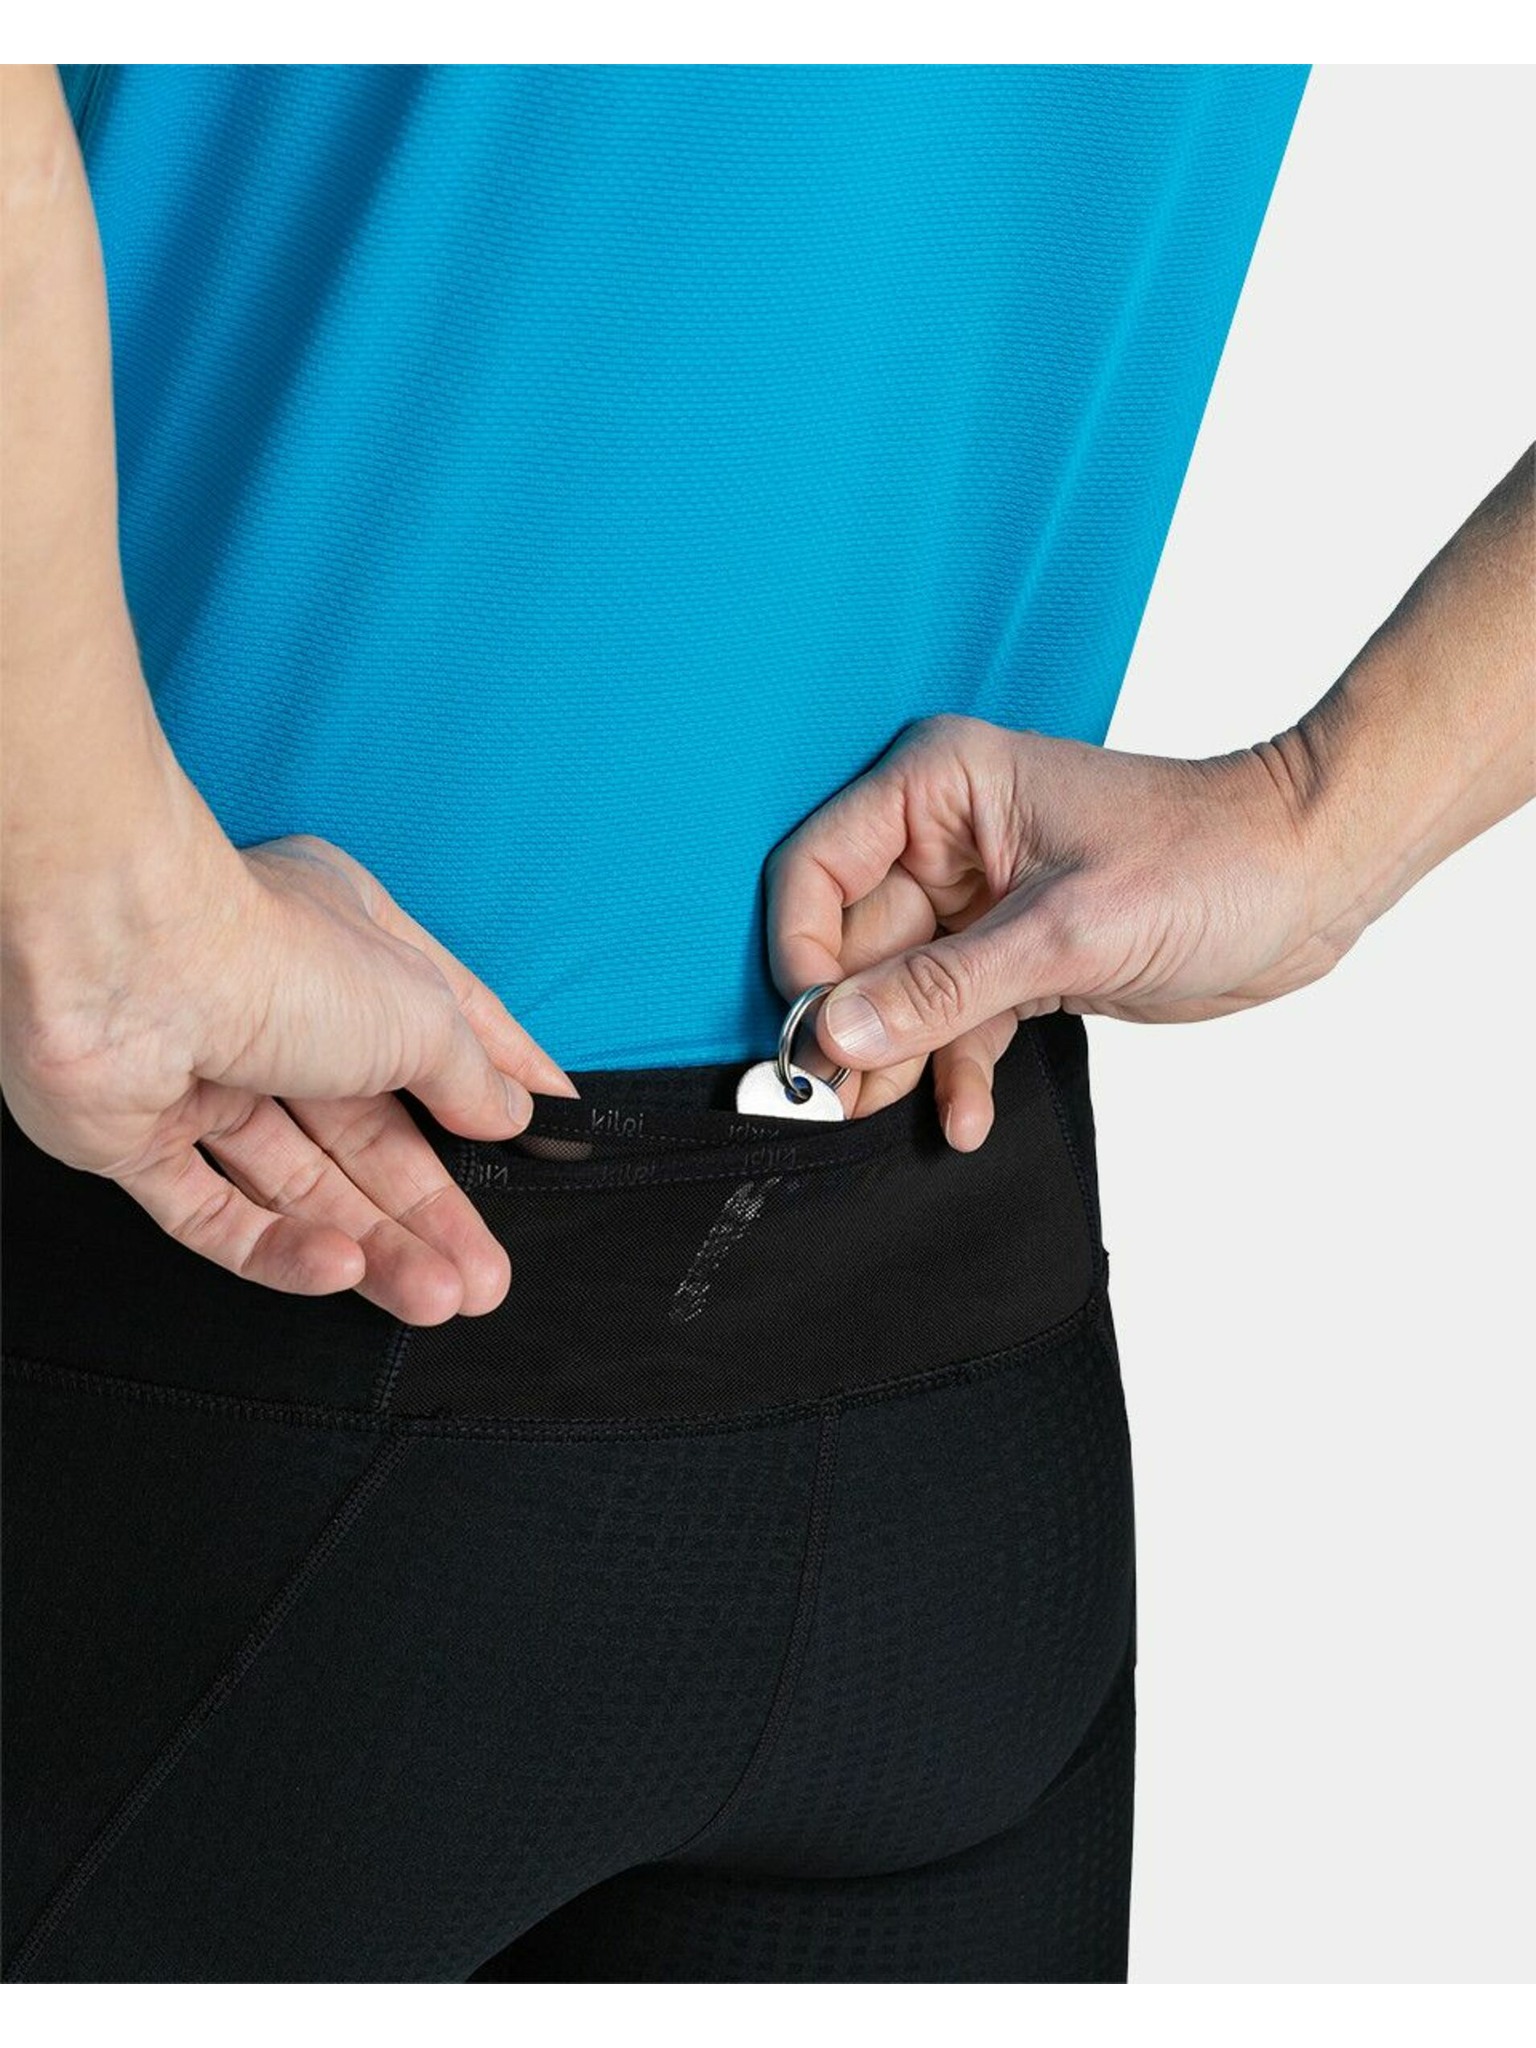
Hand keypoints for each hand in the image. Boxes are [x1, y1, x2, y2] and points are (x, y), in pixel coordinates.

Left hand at [1, 812, 576, 1323]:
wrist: (118, 965)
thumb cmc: (276, 955)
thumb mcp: (421, 1014)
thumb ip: (471, 1075)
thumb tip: (512, 1113)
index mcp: (348, 947)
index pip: (441, 1028)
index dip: (497, 1087)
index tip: (549, 1142)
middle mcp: (275, 1006)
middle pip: (370, 1131)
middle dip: (432, 1211)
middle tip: (486, 1278)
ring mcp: (202, 1073)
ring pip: (300, 1182)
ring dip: (375, 1242)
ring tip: (442, 1298)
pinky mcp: (138, 1136)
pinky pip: (215, 1212)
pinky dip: (279, 1247)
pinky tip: (343, 1272)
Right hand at [768, 444, 1535, 1151]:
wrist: (1313, 878)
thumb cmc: (1213, 857)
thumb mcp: (1069, 930)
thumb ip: (945, 987)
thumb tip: (834, 1033)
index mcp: (941, 786)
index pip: (817, 868)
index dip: (805, 954)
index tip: (814, 1033)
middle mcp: (945, 838)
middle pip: (848, 941)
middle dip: (848, 1025)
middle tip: (841, 1101)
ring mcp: (978, 902)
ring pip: (896, 992)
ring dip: (895, 1060)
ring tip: (889, 1116)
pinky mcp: (1014, 957)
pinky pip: (952, 1021)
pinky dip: (953, 1072)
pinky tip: (962, 1120)